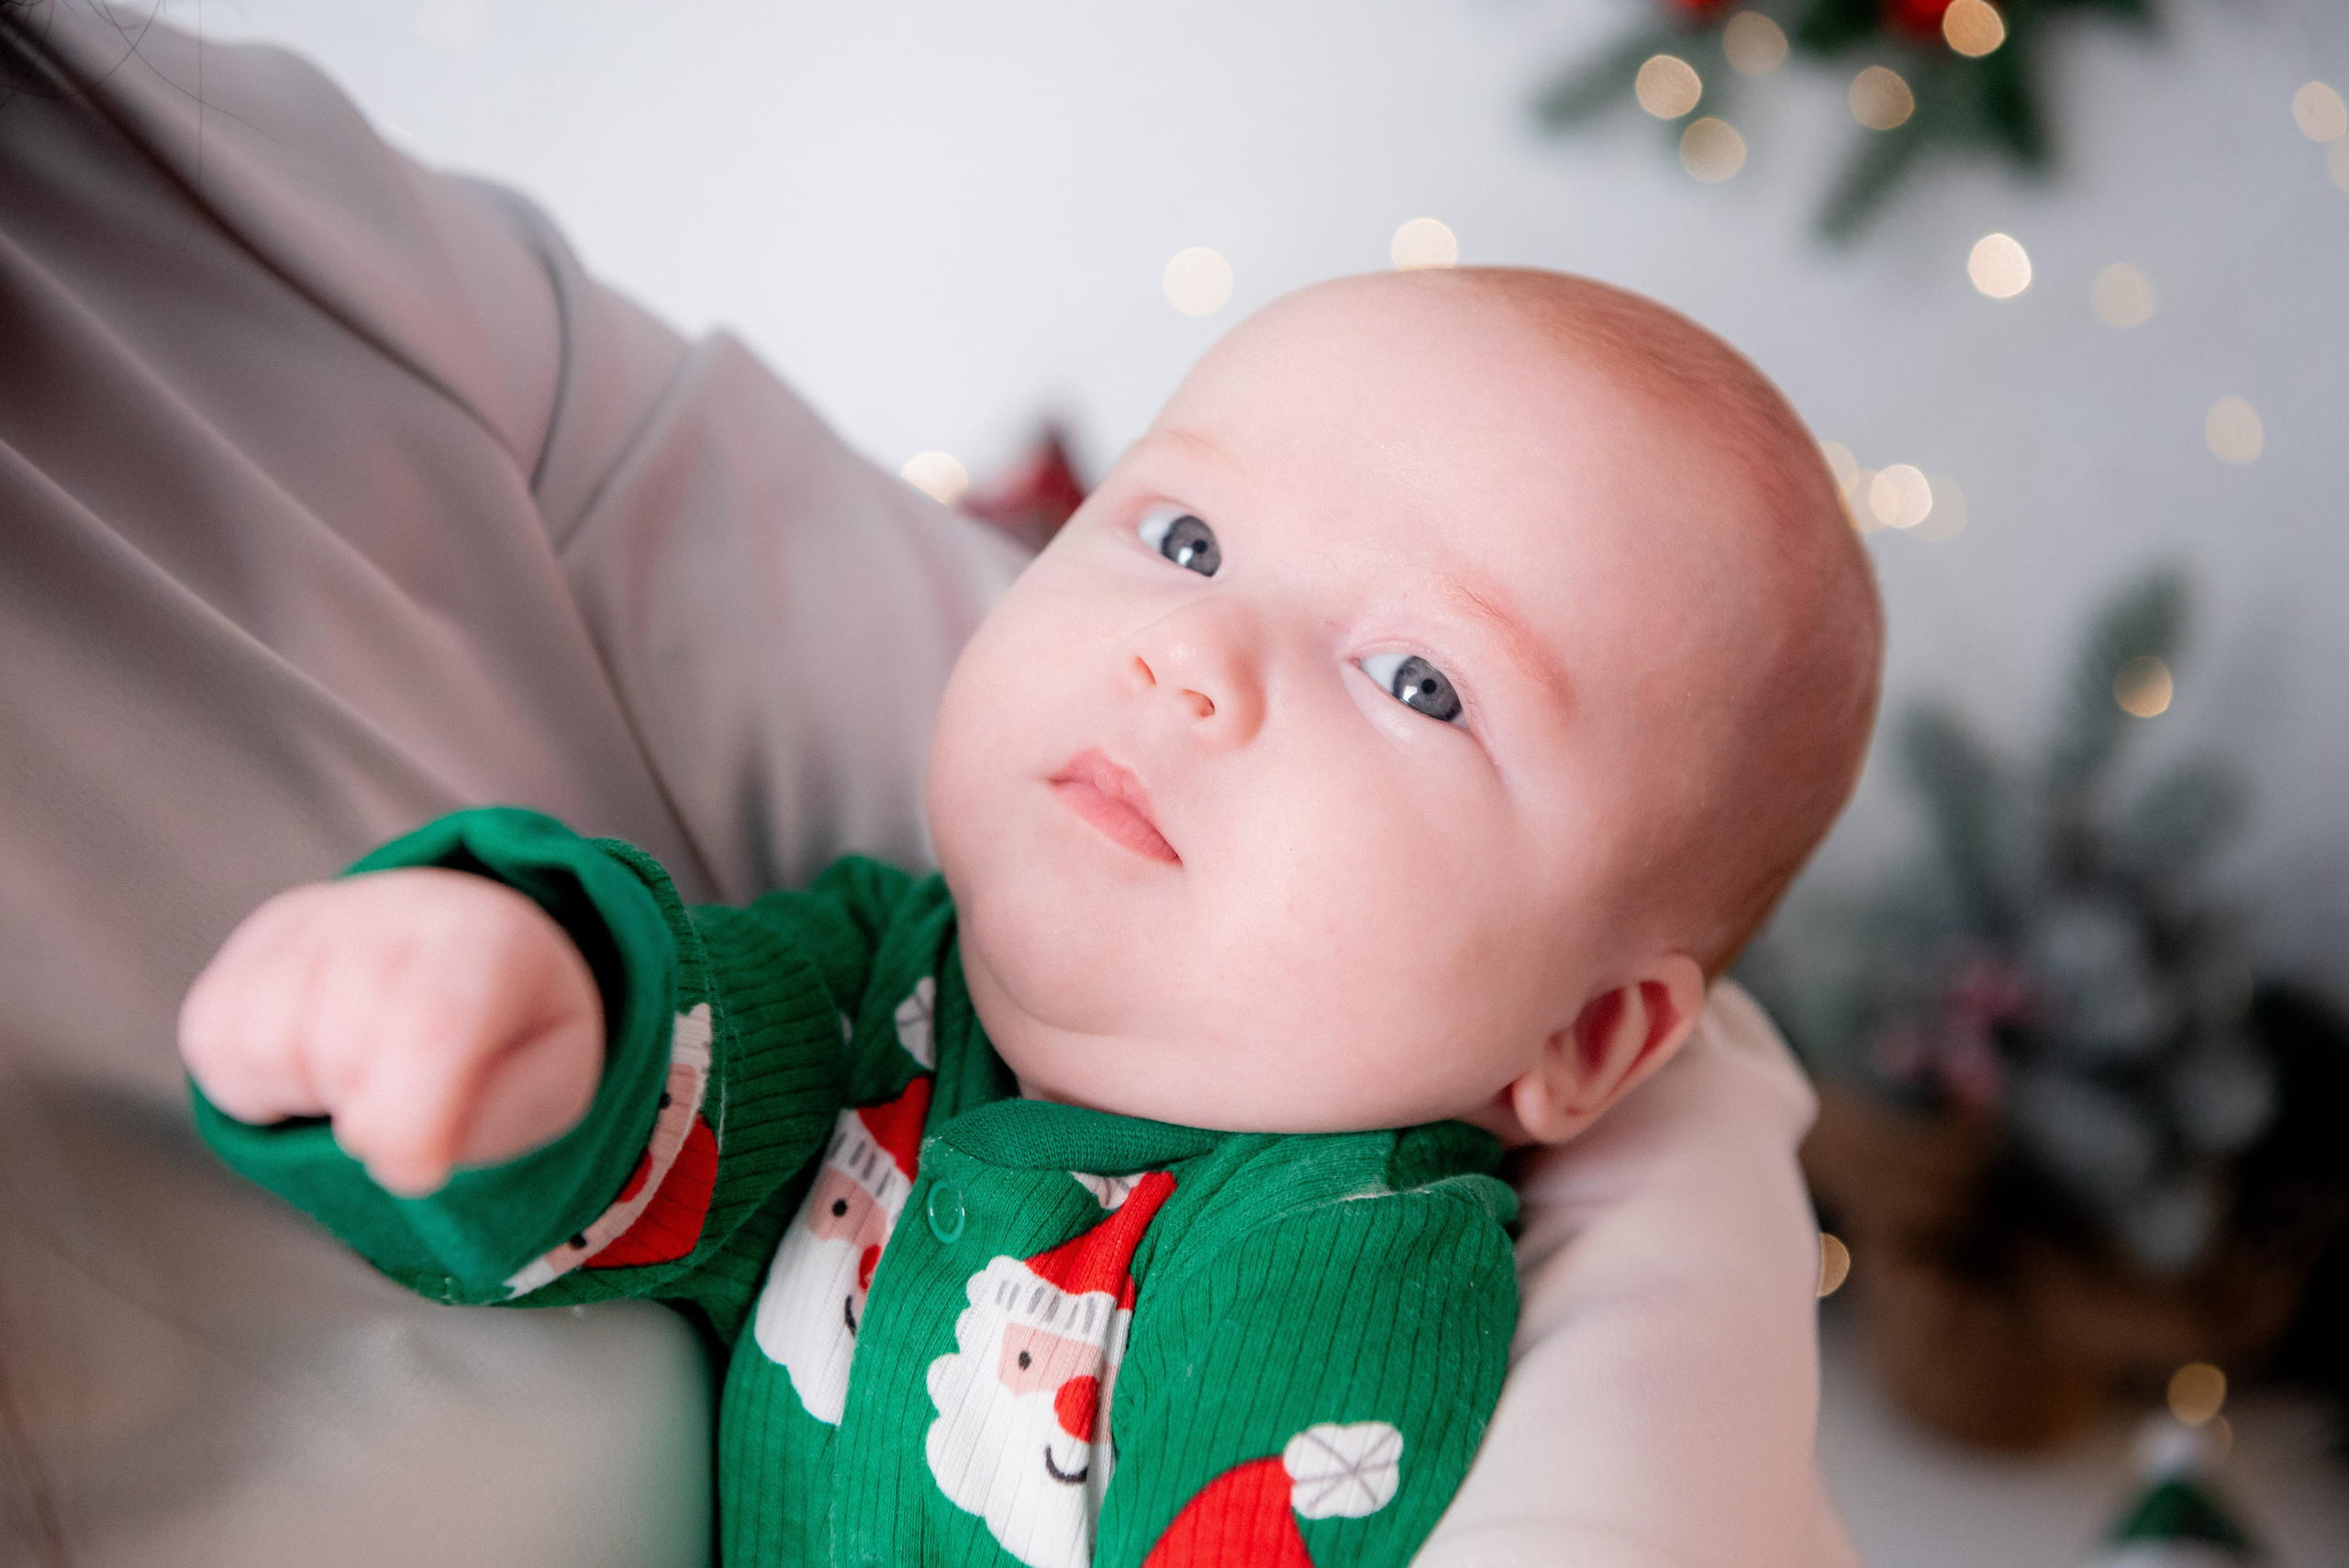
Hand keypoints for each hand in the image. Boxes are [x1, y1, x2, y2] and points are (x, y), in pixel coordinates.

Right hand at [180, 868, 605, 1195]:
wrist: (451, 953)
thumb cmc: (508, 1026)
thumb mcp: (555, 1074)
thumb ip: (507, 1115)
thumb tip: (410, 1156)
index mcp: (480, 937)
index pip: (430, 1024)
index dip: (412, 1120)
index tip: (417, 1172)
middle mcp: (380, 912)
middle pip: (343, 1057)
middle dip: (376, 1117)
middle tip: (416, 1100)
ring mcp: (293, 935)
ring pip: (269, 1060)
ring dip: (318, 1100)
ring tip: (372, 1072)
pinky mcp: (232, 968)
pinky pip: (220, 1061)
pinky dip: (264, 1093)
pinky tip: (318, 1066)